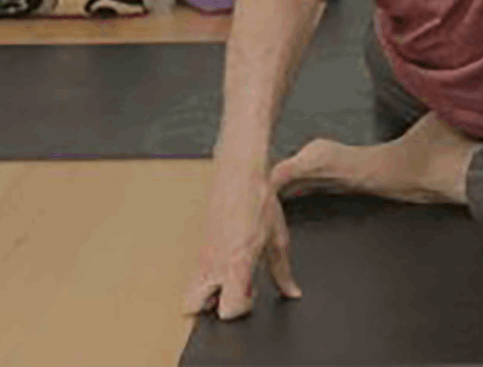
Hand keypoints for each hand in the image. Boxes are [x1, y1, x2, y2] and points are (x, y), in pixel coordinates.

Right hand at [183, 158, 302, 320]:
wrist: (239, 172)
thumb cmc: (257, 200)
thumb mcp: (277, 238)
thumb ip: (283, 271)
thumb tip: (291, 291)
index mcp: (236, 262)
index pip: (228, 310)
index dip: (242, 309)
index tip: (253, 295)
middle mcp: (213, 262)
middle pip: (193, 307)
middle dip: (213, 308)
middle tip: (236, 291)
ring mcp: (202, 255)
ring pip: (191, 291)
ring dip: (210, 293)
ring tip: (233, 277)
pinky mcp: (199, 247)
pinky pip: (196, 273)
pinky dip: (210, 277)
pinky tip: (230, 261)